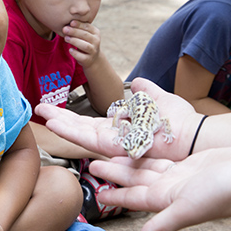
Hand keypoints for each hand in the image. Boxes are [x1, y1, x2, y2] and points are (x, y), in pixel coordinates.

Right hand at [36, 77, 202, 159]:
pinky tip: (55, 125)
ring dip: (60, 124)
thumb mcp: (158, 99)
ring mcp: (114, 145)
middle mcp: (114, 139)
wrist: (192, 135)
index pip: (89, 123)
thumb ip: (145, 92)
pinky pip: (90, 139)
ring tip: (41, 115)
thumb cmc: (180, 122)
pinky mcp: (117, 148)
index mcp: (121, 128)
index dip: (71, 116)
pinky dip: (71, 132)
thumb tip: (135, 82)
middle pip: (80, 129)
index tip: (55, 108)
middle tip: (38, 108)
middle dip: (59, 119)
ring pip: (80, 135)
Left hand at [62, 20, 101, 68]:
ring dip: (75, 41)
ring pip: (85, 45)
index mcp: (96, 33)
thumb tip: (69, 23)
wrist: (92, 59)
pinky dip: (76, 53)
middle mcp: (96, 41)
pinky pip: (82, 57)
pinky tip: (70, 50)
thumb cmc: (85, 42)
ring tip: (66, 38)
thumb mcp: (85, 35)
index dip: (79, 24)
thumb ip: (79, 28)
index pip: (88, 27)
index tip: (71, 22)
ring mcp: (93, 51)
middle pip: (85, 35)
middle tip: (65, 29)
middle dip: (74, 32)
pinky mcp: (88, 60)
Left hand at [90, 147, 230, 230]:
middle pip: (135, 178)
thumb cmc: (222, 195)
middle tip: (94, 163)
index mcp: (165, 199)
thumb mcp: (184, 211)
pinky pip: (165, 156)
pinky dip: (152, 153)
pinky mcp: (192, 161)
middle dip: (115, 172)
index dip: (114, 194)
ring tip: (112, 153)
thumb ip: (160, 228)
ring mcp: (181, 174)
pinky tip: (144, 147)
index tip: (98, 192)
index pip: (132, 197)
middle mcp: (170, 187)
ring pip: (148, 166)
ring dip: (130, 161)